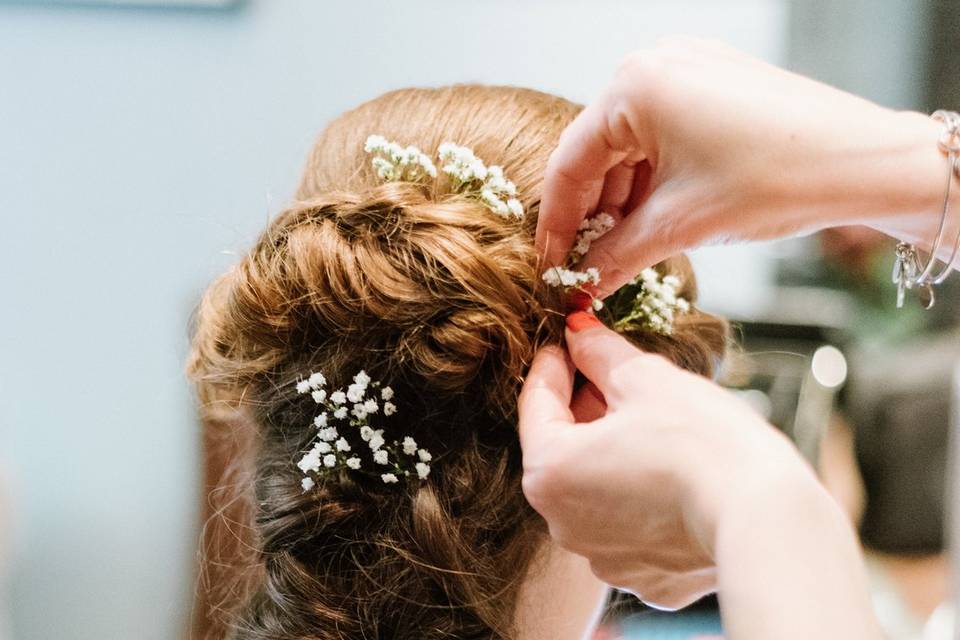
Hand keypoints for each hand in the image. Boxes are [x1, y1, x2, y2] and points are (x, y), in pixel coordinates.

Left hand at [518, 311, 809, 608]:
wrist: (768, 518)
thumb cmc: (703, 442)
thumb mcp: (644, 379)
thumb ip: (599, 353)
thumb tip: (578, 332)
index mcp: (549, 472)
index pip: (536, 403)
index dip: (553, 363)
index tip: (567, 340)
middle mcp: (562, 523)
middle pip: (563, 449)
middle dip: (584, 409)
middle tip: (610, 373)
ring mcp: (602, 555)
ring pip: (595, 488)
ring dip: (612, 452)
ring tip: (650, 421)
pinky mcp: (644, 576)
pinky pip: (631, 524)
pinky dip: (642, 496)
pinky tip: (673, 471)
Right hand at [536, 38, 945, 294]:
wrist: (868, 163)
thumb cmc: (779, 180)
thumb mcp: (681, 225)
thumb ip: (616, 256)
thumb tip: (581, 284)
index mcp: (634, 86)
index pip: (570, 162)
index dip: (558, 223)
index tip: (553, 267)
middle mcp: (654, 65)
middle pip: (599, 153)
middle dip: (593, 215)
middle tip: (587, 266)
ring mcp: (687, 69)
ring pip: (631, 147)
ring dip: (623, 202)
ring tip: (622, 252)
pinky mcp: (712, 84)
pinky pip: (662, 136)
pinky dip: (653, 180)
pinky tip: (652, 220)